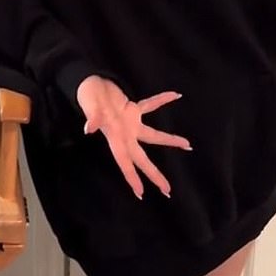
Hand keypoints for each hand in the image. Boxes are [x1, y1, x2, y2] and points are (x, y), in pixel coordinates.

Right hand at [76, 75, 190, 199]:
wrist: (90, 83)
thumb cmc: (90, 97)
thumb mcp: (91, 107)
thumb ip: (93, 118)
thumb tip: (88, 129)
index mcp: (115, 137)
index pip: (124, 162)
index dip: (131, 177)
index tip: (140, 193)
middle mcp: (125, 134)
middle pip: (142, 158)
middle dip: (154, 174)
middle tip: (167, 190)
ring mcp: (130, 122)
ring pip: (153, 135)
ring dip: (170, 140)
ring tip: (187, 144)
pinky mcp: (133, 109)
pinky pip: (150, 105)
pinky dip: (161, 100)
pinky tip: (174, 95)